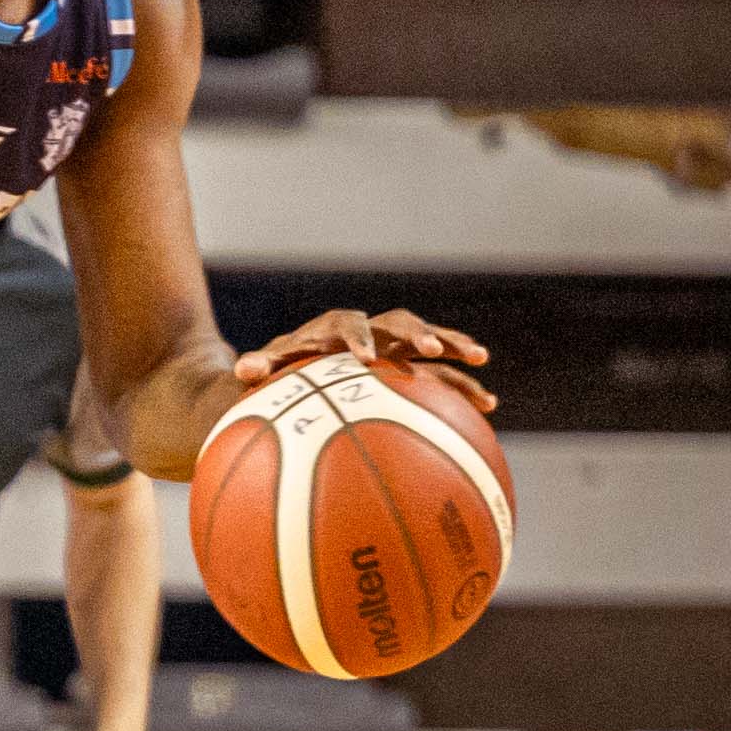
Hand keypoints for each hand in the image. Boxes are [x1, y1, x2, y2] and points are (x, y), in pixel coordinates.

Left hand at [231, 306, 493, 396]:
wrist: (300, 365)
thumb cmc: (282, 371)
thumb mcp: (268, 370)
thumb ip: (260, 367)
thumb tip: (241, 372)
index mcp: (333, 330)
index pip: (345, 325)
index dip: (356, 338)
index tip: (364, 359)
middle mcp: (369, 332)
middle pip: (398, 323)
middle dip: (416, 334)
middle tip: (431, 350)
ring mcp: (395, 347)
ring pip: (429, 340)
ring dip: (452, 346)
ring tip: (479, 358)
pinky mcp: (412, 367)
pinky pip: (443, 374)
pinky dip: (464, 385)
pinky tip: (489, 407)